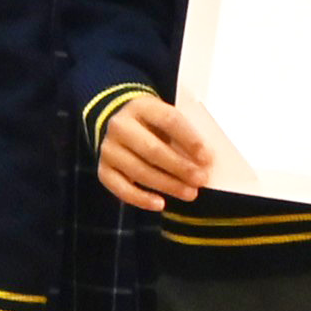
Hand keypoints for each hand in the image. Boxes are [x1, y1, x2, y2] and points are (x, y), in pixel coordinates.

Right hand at [95, 91, 216, 212]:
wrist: (120, 125)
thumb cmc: (152, 125)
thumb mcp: (165, 118)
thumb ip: (182, 135)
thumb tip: (204, 162)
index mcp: (141, 106)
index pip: (169, 120)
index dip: (190, 140)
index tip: (207, 158)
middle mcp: (120, 125)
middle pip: (152, 149)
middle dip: (180, 167)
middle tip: (201, 179)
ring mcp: (108, 149)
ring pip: (139, 171)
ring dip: (167, 185)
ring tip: (190, 193)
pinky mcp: (103, 169)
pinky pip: (121, 188)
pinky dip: (141, 199)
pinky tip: (160, 204)